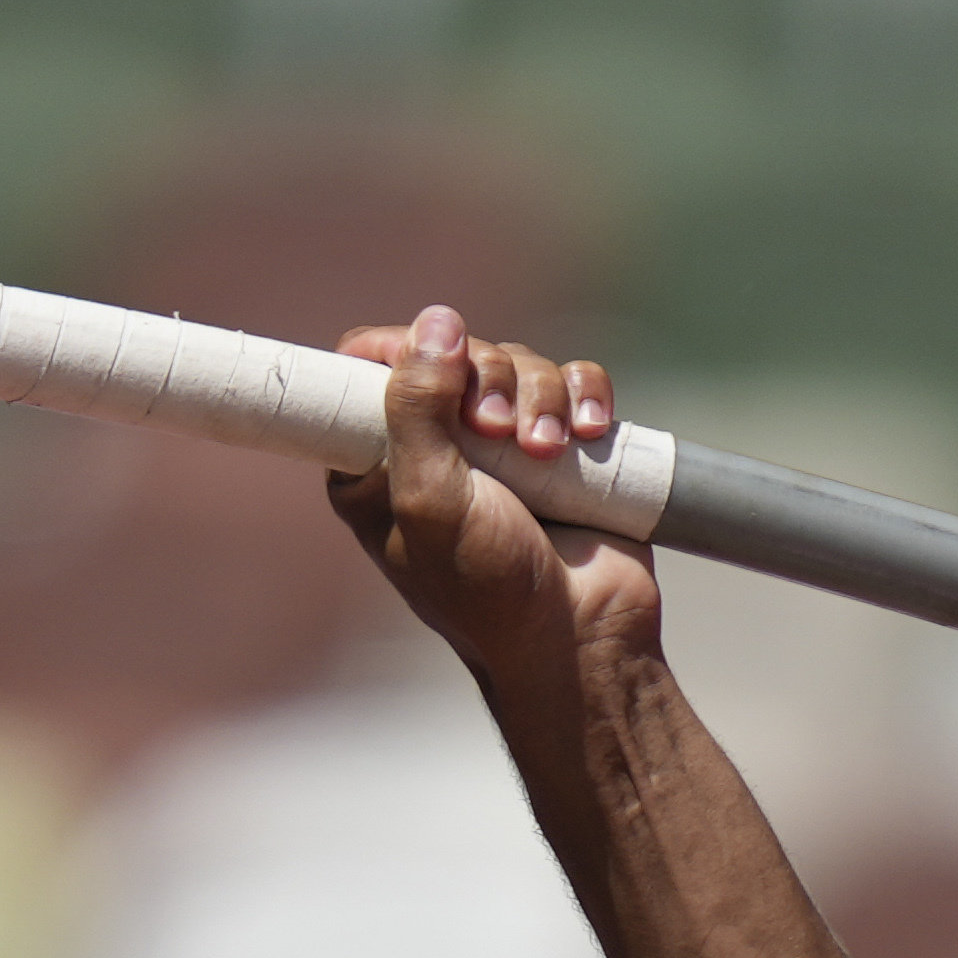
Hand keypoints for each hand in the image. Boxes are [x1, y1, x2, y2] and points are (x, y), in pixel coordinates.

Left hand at [324, 304, 647, 686]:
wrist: (580, 636)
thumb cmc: (488, 586)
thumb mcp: (430, 498)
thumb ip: (418, 405)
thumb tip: (435, 321)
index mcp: (377, 462)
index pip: (368, 366)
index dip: (403, 350)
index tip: (437, 371)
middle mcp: (437, 446)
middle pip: (454, 353)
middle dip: (487, 378)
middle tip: (500, 433)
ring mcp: (504, 444)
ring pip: (520, 363)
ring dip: (540, 397)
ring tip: (550, 450)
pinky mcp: (565, 445)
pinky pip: (574, 382)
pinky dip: (585, 396)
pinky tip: (589, 433)